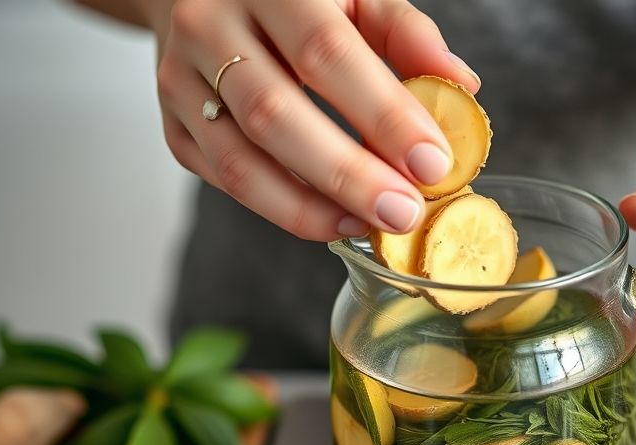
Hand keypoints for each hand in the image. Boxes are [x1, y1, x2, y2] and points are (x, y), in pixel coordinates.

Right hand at [148, 0, 479, 240]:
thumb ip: (404, 32)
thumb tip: (462, 87)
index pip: (327, 53)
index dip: (383, 113)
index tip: (433, 163)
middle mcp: (210, 28)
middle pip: (275, 115)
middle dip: (347, 175)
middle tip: (404, 212)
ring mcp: (180, 81)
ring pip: (239, 160)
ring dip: (309, 207)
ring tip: (368, 226)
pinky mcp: (173, 127)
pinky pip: (224, 180)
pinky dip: (281, 208)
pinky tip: (331, 219)